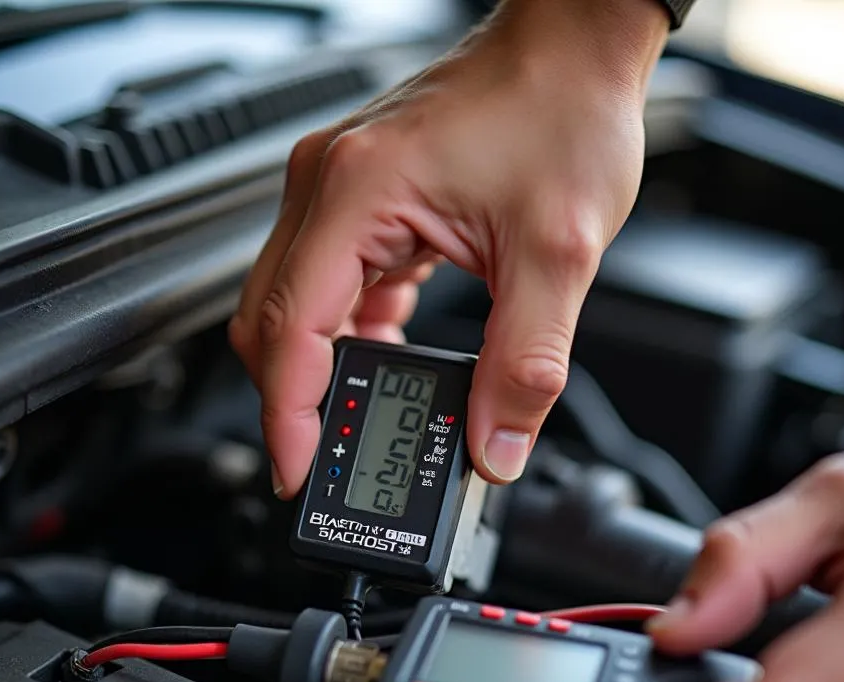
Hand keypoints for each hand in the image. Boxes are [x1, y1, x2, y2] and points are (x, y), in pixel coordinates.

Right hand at [229, 0, 668, 496]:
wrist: (573, 47)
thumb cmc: (562, 110)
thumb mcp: (558, 254)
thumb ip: (524, 365)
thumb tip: (495, 446)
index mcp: (359, 193)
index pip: (290, 330)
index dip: (287, 416)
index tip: (300, 473)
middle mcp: (329, 186)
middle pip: (270, 323)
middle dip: (293, 402)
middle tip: (328, 462)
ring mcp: (338, 191)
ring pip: (292, 307)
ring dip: (320, 370)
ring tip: (365, 418)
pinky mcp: (360, 200)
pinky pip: (327, 285)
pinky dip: (347, 333)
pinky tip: (389, 353)